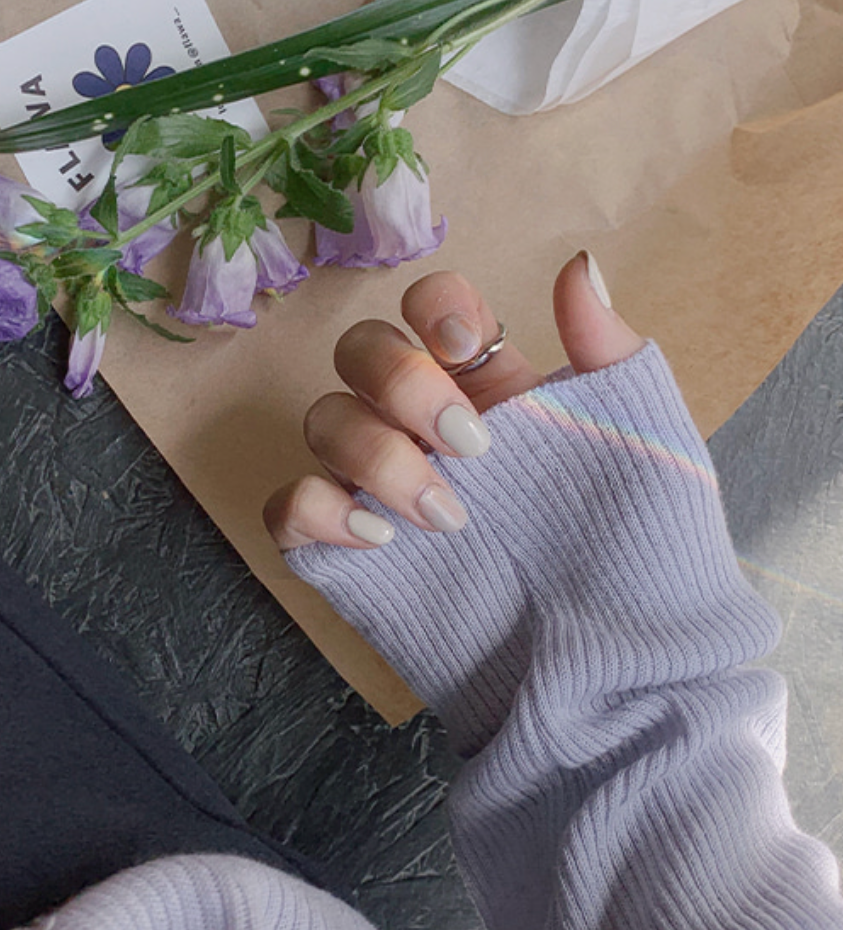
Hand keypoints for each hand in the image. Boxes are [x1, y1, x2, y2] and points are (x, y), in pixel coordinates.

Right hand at [263, 252, 643, 551]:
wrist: (608, 663)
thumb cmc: (635, 554)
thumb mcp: (641, 440)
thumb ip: (606, 351)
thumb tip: (577, 266)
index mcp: (484, 387)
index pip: (426, 307)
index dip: (433, 310)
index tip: (467, 352)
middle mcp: (420, 427)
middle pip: (359, 350)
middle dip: (400, 383)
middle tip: (471, 449)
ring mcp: (376, 488)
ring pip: (321, 421)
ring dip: (374, 455)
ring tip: (449, 518)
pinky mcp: (343, 553)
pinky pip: (287, 508)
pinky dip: (315, 510)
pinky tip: (379, 540)